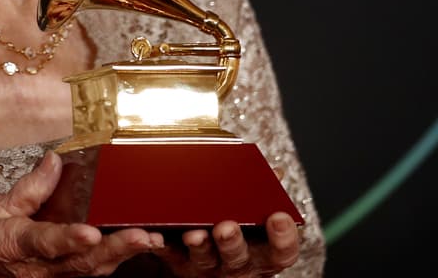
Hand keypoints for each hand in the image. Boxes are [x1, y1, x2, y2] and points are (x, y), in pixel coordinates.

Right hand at [0, 151, 161, 276]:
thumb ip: (30, 188)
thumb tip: (55, 162)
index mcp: (14, 243)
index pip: (44, 242)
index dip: (68, 239)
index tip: (90, 232)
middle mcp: (36, 268)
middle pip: (80, 262)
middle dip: (114, 249)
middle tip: (142, 236)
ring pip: (91, 272)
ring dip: (121, 256)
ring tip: (151, 240)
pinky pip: (91, 274)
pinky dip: (115, 261)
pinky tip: (138, 247)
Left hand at [149, 213, 301, 276]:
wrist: (210, 261)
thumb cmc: (239, 233)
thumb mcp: (258, 221)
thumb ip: (265, 198)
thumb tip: (275, 172)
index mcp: (262, 252)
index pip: (281, 252)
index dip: (283, 237)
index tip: (279, 216)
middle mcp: (237, 263)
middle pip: (237, 256)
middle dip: (231, 241)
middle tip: (226, 227)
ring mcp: (208, 265)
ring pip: (204, 258)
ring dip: (198, 245)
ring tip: (193, 233)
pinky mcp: (179, 262)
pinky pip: (169, 253)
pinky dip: (161, 243)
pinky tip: (155, 234)